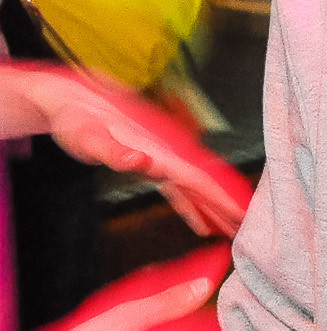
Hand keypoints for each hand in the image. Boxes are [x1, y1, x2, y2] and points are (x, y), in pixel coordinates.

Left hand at [0, 62, 252, 234]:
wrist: (69, 98)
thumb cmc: (75, 116)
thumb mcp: (88, 136)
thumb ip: (115, 152)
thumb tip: (144, 163)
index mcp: (158, 147)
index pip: (200, 176)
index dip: (224, 195)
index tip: (246, 211)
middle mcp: (166, 153)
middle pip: (206, 183)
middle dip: (230, 205)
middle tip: (253, 228)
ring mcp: (161, 158)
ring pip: (196, 188)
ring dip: (215, 209)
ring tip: (235, 231)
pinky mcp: (152, 163)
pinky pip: (180, 190)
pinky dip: (193, 206)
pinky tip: (202, 223)